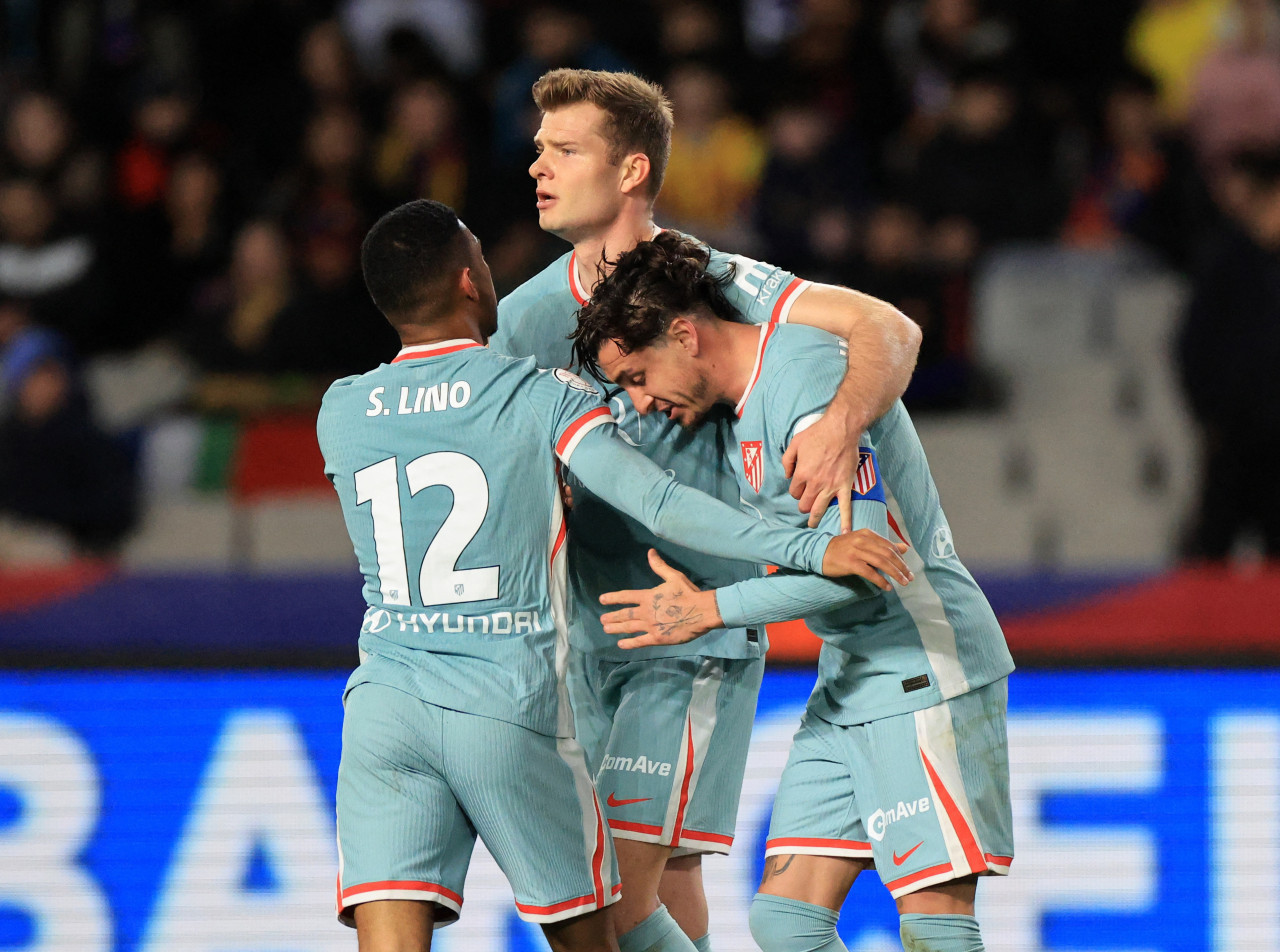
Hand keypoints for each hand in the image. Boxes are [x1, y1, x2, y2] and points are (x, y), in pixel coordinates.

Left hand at [599, 549, 722, 648]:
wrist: (702, 611)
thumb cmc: (688, 593)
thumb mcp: (674, 576)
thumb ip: (659, 566)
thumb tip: (650, 552)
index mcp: (648, 596)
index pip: (626, 597)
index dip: (612, 598)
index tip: (602, 600)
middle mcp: (646, 611)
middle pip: (624, 614)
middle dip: (612, 617)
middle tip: (602, 620)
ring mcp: (650, 626)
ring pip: (629, 628)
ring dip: (616, 629)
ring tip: (606, 629)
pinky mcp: (657, 638)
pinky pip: (640, 641)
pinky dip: (629, 643)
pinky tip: (621, 644)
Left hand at [782, 409, 860, 530]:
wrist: (841, 429)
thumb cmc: (817, 434)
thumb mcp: (794, 443)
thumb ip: (787, 461)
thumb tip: (786, 474)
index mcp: (802, 474)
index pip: (794, 492)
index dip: (795, 490)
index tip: (799, 487)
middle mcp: (815, 484)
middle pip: (804, 504)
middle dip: (803, 505)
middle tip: (805, 504)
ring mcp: (830, 487)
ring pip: (819, 510)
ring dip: (814, 518)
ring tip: (812, 524)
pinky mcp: (845, 486)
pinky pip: (845, 507)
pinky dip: (845, 521)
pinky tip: (845, 533)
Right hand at [820, 529, 912, 589]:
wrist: (819, 552)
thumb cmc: (842, 548)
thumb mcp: (863, 542)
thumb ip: (883, 544)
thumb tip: (905, 548)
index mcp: (868, 534)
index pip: (889, 546)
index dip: (901, 559)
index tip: (907, 569)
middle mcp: (863, 540)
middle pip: (888, 554)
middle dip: (901, 567)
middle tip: (909, 578)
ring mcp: (856, 551)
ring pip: (881, 563)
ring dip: (895, 574)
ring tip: (902, 583)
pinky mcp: (850, 563)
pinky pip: (870, 573)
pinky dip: (880, 580)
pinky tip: (887, 587)